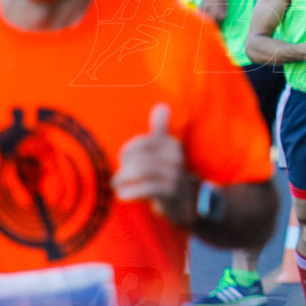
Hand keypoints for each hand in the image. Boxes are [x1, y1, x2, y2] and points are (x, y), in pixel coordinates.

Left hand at [113, 104, 196, 226]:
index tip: (123, 160)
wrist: (188, 200)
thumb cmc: (169, 171)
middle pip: (140, 157)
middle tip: (118, 176)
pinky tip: (123, 194)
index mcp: (172, 144)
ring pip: (142, 171)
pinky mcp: (171, 193)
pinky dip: (129, 192)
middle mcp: (176, 157)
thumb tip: (161, 106)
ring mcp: (175, 175)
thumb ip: (161, 128)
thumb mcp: (166, 149)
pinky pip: (146, 188)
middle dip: (124, 167)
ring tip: (117, 184)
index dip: (127, 151)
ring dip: (123, 178)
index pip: (143, 142)